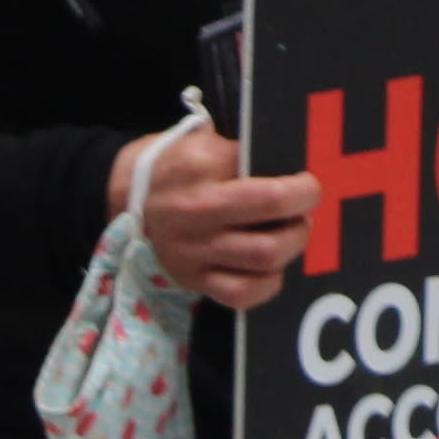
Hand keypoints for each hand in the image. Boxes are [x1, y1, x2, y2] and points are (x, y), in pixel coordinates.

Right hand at [118, 122, 313, 309]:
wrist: (134, 198)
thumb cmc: (185, 168)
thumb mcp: (208, 144)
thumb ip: (248, 156)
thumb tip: (298, 174)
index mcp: (200, 168)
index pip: (266, 173)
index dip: (300, 183)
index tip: (304, 184)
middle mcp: (194, 211)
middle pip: (274, 209)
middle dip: (302, 208)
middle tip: (301, 208)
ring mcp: (192, 250)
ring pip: (266, 254)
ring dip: (292, 243)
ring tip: (288, 234)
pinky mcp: (193, 280)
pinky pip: (243, 293)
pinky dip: (267, 282)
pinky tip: (268, 268)